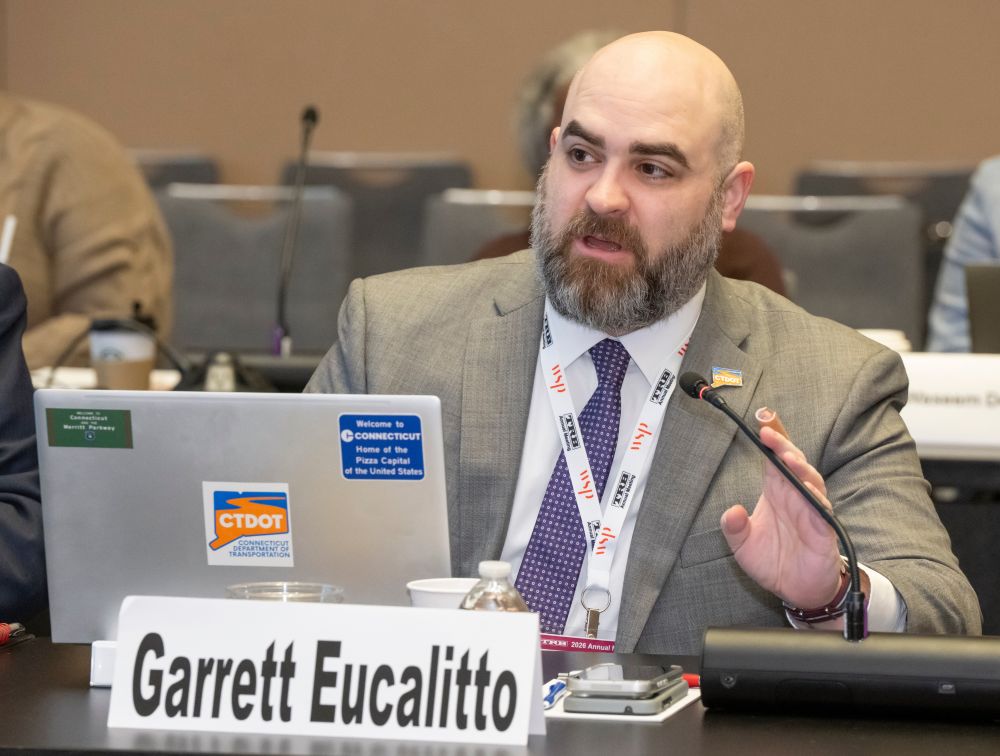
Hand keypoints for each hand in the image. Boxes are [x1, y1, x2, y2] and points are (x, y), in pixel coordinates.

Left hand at [720, 410, 842, 608]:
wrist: (797, 591)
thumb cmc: (774, 561)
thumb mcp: (743, 545)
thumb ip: (734, 528)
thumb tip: (732, 512)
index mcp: (777, 493)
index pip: (775, 459)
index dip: (772, 440)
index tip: (761, 422)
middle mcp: (795, 497)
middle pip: (793, 463)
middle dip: (783, 446)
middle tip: (769, 434)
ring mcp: (811, 512)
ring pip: (811, 482)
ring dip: (801, 469)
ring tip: (789, 459)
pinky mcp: (823, 532)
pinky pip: (822, 512)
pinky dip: (816, 501)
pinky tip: (809, 493)